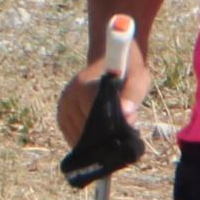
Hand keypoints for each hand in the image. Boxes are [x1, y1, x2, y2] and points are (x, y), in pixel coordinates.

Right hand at [57, 34, 148, 148]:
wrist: (110, 59)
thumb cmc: (128, 71)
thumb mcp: (138, 78)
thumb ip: (132, 96)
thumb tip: (126, 114)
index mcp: (85, 87)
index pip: (96, 120)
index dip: (112, 130)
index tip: (126, 132)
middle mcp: (69, 96)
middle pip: (86, 130)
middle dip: (105, 136)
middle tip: (122, 131)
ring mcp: (63, 106)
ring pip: (78, 136)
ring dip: (95, 140)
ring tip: (111, 130)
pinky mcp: (61, 114)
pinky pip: (71, 135)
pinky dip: (84, 139)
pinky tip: (98, 137)